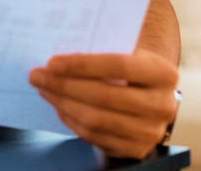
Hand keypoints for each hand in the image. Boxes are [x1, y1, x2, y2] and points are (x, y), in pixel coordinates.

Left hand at [30, 50, 179, 158]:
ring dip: (63, 103)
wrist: (155, 94)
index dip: (83, 65)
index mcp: (163, 74)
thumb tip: (58, 57)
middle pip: (104, 96)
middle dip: (64, 85)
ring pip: (96, 119)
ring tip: (44, 89)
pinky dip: (71, 120)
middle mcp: (162, 105)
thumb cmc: (133, 67)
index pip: (118, 66)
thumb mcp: (131, 53)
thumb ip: (103, 49)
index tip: (52, 62)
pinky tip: (59, 105)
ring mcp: (150, 132)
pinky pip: (94, 137)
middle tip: (37, 75)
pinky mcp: (136, 149)